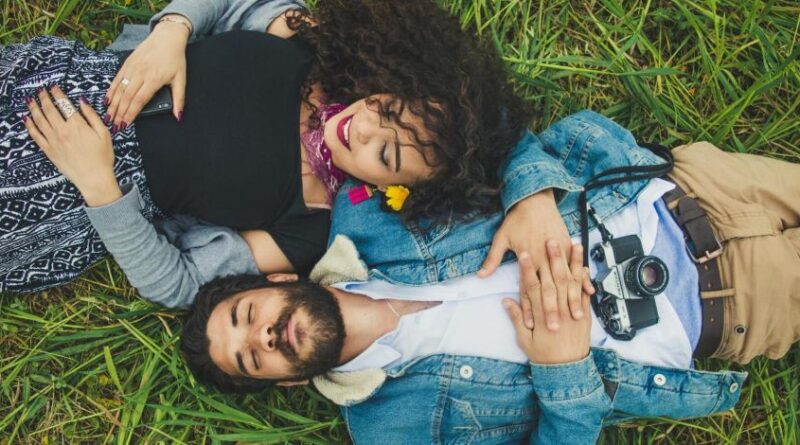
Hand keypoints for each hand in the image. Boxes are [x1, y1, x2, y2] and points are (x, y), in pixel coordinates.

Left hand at [24, 86, 121, 206]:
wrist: (94, 178)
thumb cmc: (103, 157)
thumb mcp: (104, 134)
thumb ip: (92, 116)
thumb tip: (82, 102)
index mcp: (77, 125)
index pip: (64, 104)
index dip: (57, 94)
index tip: (54, 87)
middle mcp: (62, 131)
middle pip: (49, 110)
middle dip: (44, 98)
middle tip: (41, 91)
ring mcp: (54, 141)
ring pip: (40, 120)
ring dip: (34, 108)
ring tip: (31, 100)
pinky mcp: (49, 151)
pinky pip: (35, 135)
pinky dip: (30, 126)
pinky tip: (27, 119)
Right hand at [106, 17, 189, 128]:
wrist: (167, 37)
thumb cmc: (175, 59)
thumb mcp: (181, 80)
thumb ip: (179, 100)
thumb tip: (179, 116)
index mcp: (154, 79)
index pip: (139, 101)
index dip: (131, 114)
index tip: (125, 125)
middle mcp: (140, 74)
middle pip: (127, 97)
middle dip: (119, 113)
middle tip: (114, 126)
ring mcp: (132, 68)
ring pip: (120, 89)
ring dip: (113, 104)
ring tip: (108, 117)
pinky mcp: (127, 63)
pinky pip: (117, 79)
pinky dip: (111, 90)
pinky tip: (107, 100)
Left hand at [479, 189, 593, 329]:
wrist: (535, 200)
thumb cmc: (518, 219)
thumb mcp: (501, 238)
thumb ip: (493, 259)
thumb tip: (481, 275)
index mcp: (528, 257)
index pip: (529, 288)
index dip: (529, 307)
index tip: (531, 324)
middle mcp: (545, 257)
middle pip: (549, 289)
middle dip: (552, 310)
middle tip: (555, 328)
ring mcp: (559, 253)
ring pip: (567, 281)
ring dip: (571, 300)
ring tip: (576, 316)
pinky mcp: (569, 248)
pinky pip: (578, 268)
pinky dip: (584, 281)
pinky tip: (589, 293)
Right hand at [504, 242, 590, 364]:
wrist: (567, 370)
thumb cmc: (544, 356)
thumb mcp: (524, 341)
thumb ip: (516, 319)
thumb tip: (507, 302)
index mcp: (541, 316)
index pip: (532, 288)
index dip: (528, 270)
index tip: (525, 256)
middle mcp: (558, 310)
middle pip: (555, 279)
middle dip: (553, 258)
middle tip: (550, 241)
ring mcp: (573, 311)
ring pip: (573, 282)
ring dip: (573, 262)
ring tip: (573, 245)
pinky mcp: (584, 314)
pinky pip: (585, 293)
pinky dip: (585, 278)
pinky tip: (584, 265)